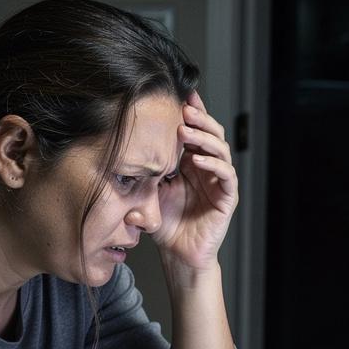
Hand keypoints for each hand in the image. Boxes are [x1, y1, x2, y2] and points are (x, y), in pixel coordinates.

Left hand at [153, 91, 237, 272]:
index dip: (191, 112)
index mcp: (191, 163)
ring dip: (204, 138)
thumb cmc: (166, 225)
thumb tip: (120, 154)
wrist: (178, 255)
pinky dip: (212, 164)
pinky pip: (226, 175)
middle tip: (183, 109)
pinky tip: (196, 160)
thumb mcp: (149, 194)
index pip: (194, 131)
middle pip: (210, 134)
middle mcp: (208, 168)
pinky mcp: (227, 197)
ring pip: (220, 149)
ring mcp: (219, 181)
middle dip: (198, 119)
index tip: (180, 93)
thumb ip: (143, 174)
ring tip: (186, 131)